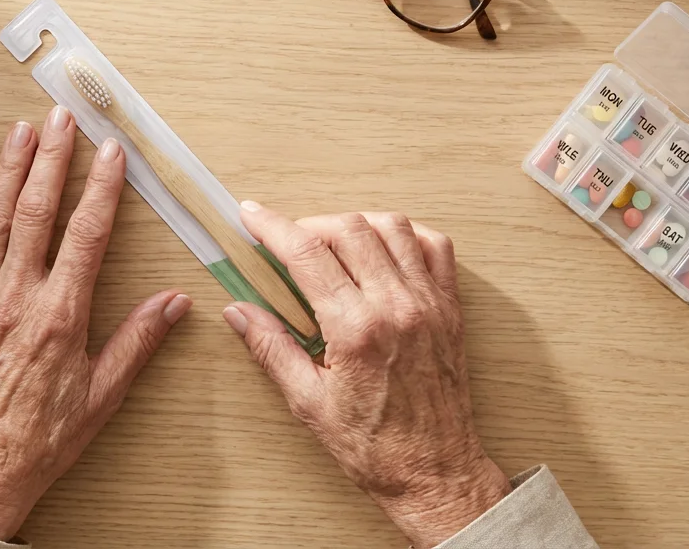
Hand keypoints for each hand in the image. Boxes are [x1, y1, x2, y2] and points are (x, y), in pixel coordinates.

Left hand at [0, 107, 192, 539]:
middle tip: (63, 116)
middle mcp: (17, 298)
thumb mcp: (102, 395)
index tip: (111, 151)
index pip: (86, 234)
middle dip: (53, 159)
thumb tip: (176, 301)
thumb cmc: (41, 438)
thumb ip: (138, 341)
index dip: (101, 188)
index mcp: (61, 315)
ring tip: (22, 129)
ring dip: (10, 170)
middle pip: (38, 212)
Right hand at [224, 204, 509, 548]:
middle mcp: (397, 307)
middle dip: (309, 224)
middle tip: (287, 238)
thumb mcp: (309, 404)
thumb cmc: (375, 447)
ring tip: (331, 240)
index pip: (308, 254)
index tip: (252, 216)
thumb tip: (238, 313)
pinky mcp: (450, 308)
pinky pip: (434, 246)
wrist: (435, 472)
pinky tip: (382, 245)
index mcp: (358, 330)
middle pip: (348, 229)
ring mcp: (429, 303)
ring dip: (355, 223)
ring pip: (391, 227)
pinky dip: (404, 233)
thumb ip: (271, 349)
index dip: (273, 227)